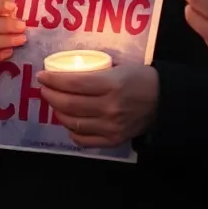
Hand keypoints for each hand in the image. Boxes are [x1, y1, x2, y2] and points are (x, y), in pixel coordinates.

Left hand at [38, 64, 158, 147]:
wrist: (165, 102)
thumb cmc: (140, 79)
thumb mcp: (118, 68)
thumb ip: (94, 73)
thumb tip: (64, 73)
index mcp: (111, 84)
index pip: (72, 84)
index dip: (53, 80)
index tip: (42, 76)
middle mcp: (109, 107)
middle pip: (69, 104)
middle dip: (50, 95)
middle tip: (44, 89)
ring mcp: (111, 126)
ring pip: (73, 122)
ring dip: (57, 112)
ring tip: (54, 103)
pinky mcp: (113, 140)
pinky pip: (84, 140)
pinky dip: (71, 131)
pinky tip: (68, 122)